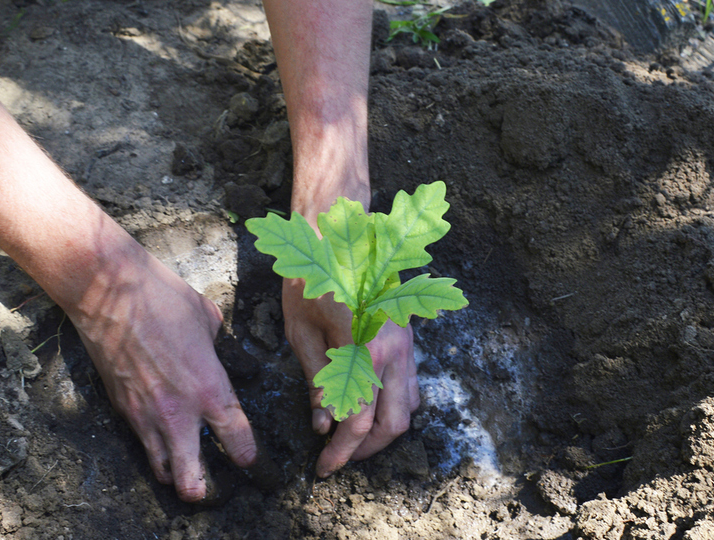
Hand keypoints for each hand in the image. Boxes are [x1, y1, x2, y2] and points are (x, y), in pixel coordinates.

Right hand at [67, 252, 257, 501]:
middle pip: (192, 479)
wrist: (108, 292)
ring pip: (162, 469)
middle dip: (206, 491)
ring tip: (187, 470)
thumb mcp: (209, 320)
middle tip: (215, 488)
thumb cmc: (163, 298)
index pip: (238, 440)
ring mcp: (145, 415)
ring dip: (177, 474)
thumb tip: (226, 358)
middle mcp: (178, 412)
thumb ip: (221, 350)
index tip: (253, 462)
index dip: (250, 458)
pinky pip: (141, 442)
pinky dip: (153, 449)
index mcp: (209, 389)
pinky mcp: (121, 408)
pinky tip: (161, 437)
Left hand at [283, 277, 419, 477]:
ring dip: (383, 430)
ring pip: (408, 408)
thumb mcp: (302, 333)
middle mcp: (394, 352)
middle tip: (337, 457)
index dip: (340, 451)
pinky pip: (410, 386)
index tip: (323, 467)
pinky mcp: (408, 340)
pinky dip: (393, 406)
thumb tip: (323, 425)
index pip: (358, 421)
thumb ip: (317, 383)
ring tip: (352, 436)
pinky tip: (368, 406)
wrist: (341, 235)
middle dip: (365, 450)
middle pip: (393, 426)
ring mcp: (407, 346)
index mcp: (365, 352)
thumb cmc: (313, 279)